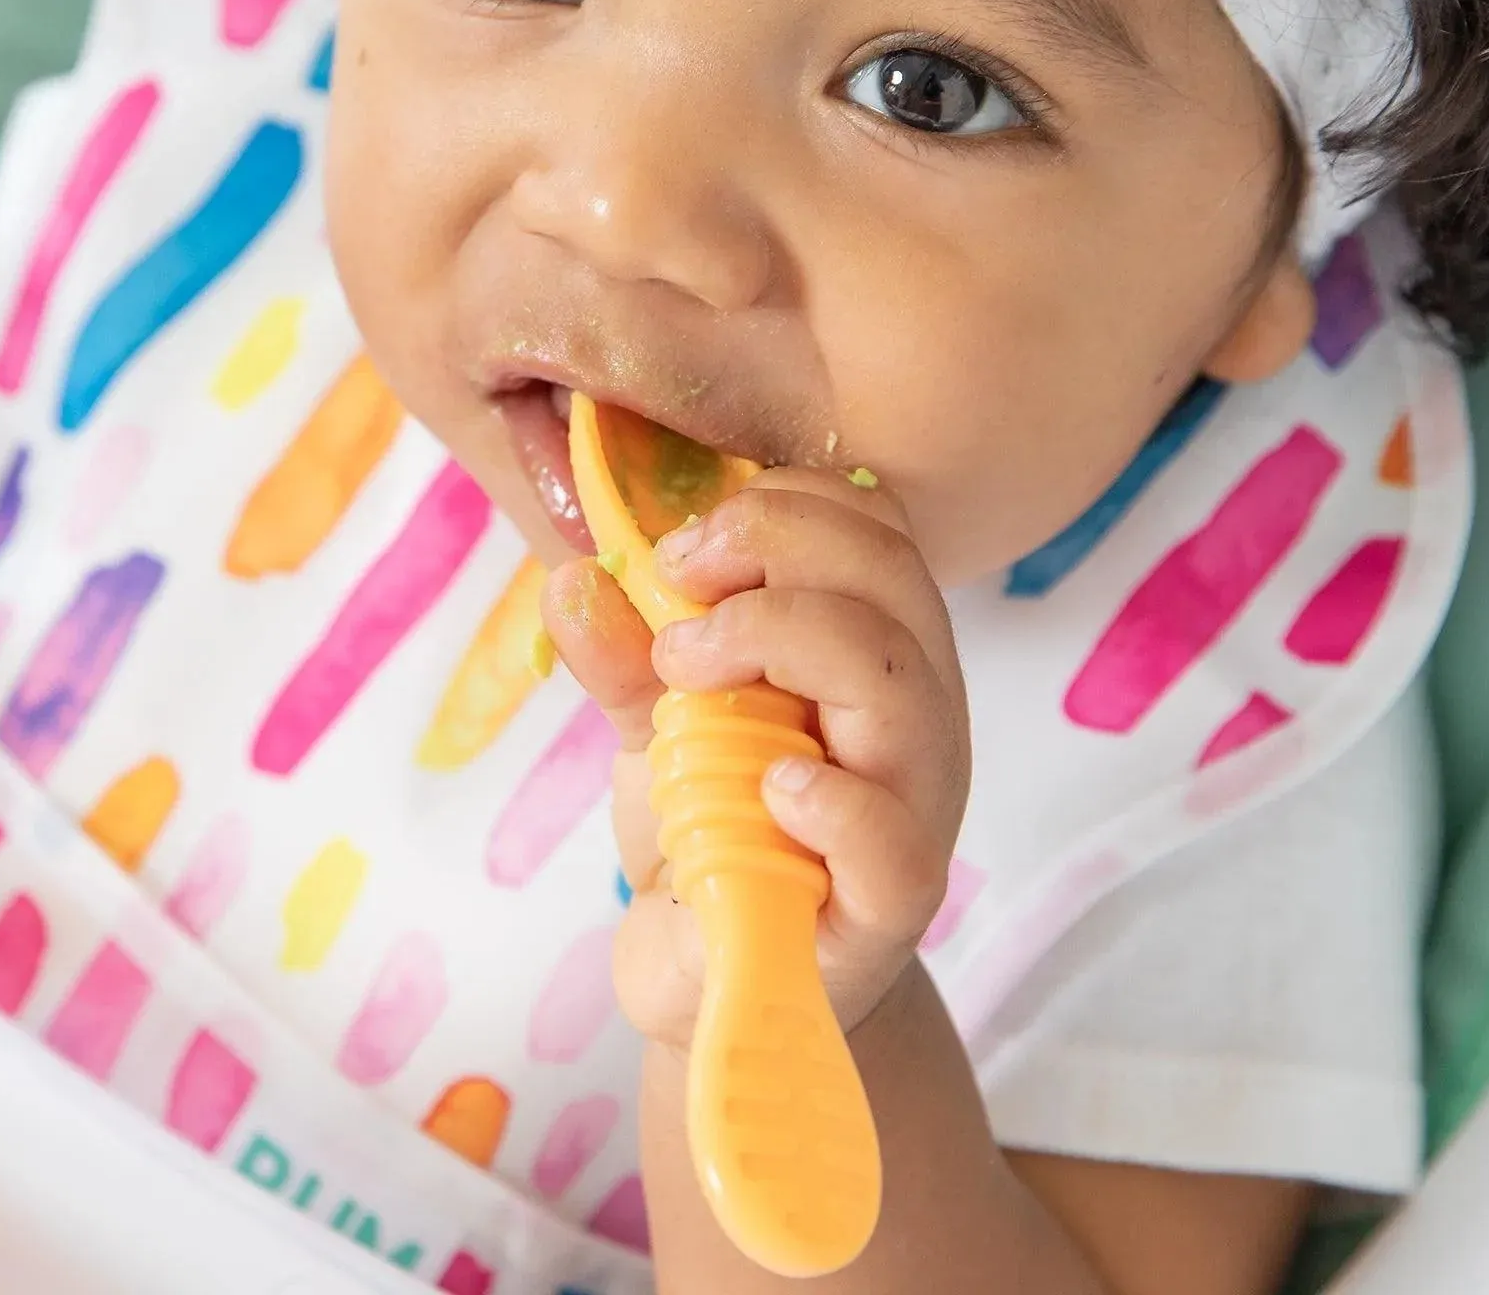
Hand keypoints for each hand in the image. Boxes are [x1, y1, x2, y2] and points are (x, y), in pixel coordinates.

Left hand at [541, 466, 969, 1048]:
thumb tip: (573, 579)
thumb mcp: (657, 728)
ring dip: (779, 638)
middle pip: (888, 578)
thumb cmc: (714, 836)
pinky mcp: (888, 910)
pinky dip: (831, 799)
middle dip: (772, 544)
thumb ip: (624, 657)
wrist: (723, 986)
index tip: (680, 545)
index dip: (785, 503)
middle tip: (676, 580)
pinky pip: (891, 841)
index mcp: (873, 650)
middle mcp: (914, 715)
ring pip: (896, 683)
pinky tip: (771, 787)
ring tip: (688, 673)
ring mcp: (913, 810)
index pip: (875, 528)